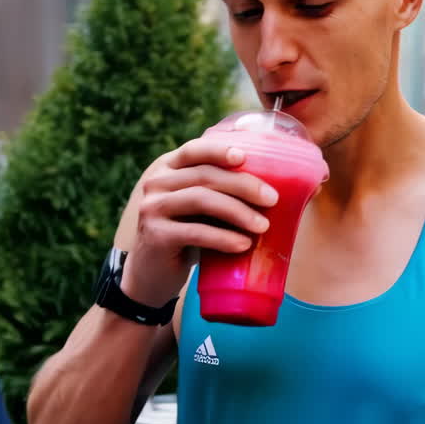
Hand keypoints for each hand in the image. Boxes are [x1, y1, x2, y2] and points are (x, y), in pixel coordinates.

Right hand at [120, 138, 278, 307]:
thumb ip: (218, 191)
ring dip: (238, 211)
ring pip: (201, 199)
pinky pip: (196, 232)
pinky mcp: (155, 235)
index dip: (219, 150)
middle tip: (272, 199)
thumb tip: (268, 188)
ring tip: (263, 225)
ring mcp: (153, 208)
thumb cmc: (185, 235)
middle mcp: (156, 183)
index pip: (194, 150)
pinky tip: (243, 244)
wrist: (152, 273)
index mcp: (167, 168)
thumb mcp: (197, 208)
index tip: (245, 157)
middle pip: (204, 175)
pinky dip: (223, 238)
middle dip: (243, 185)